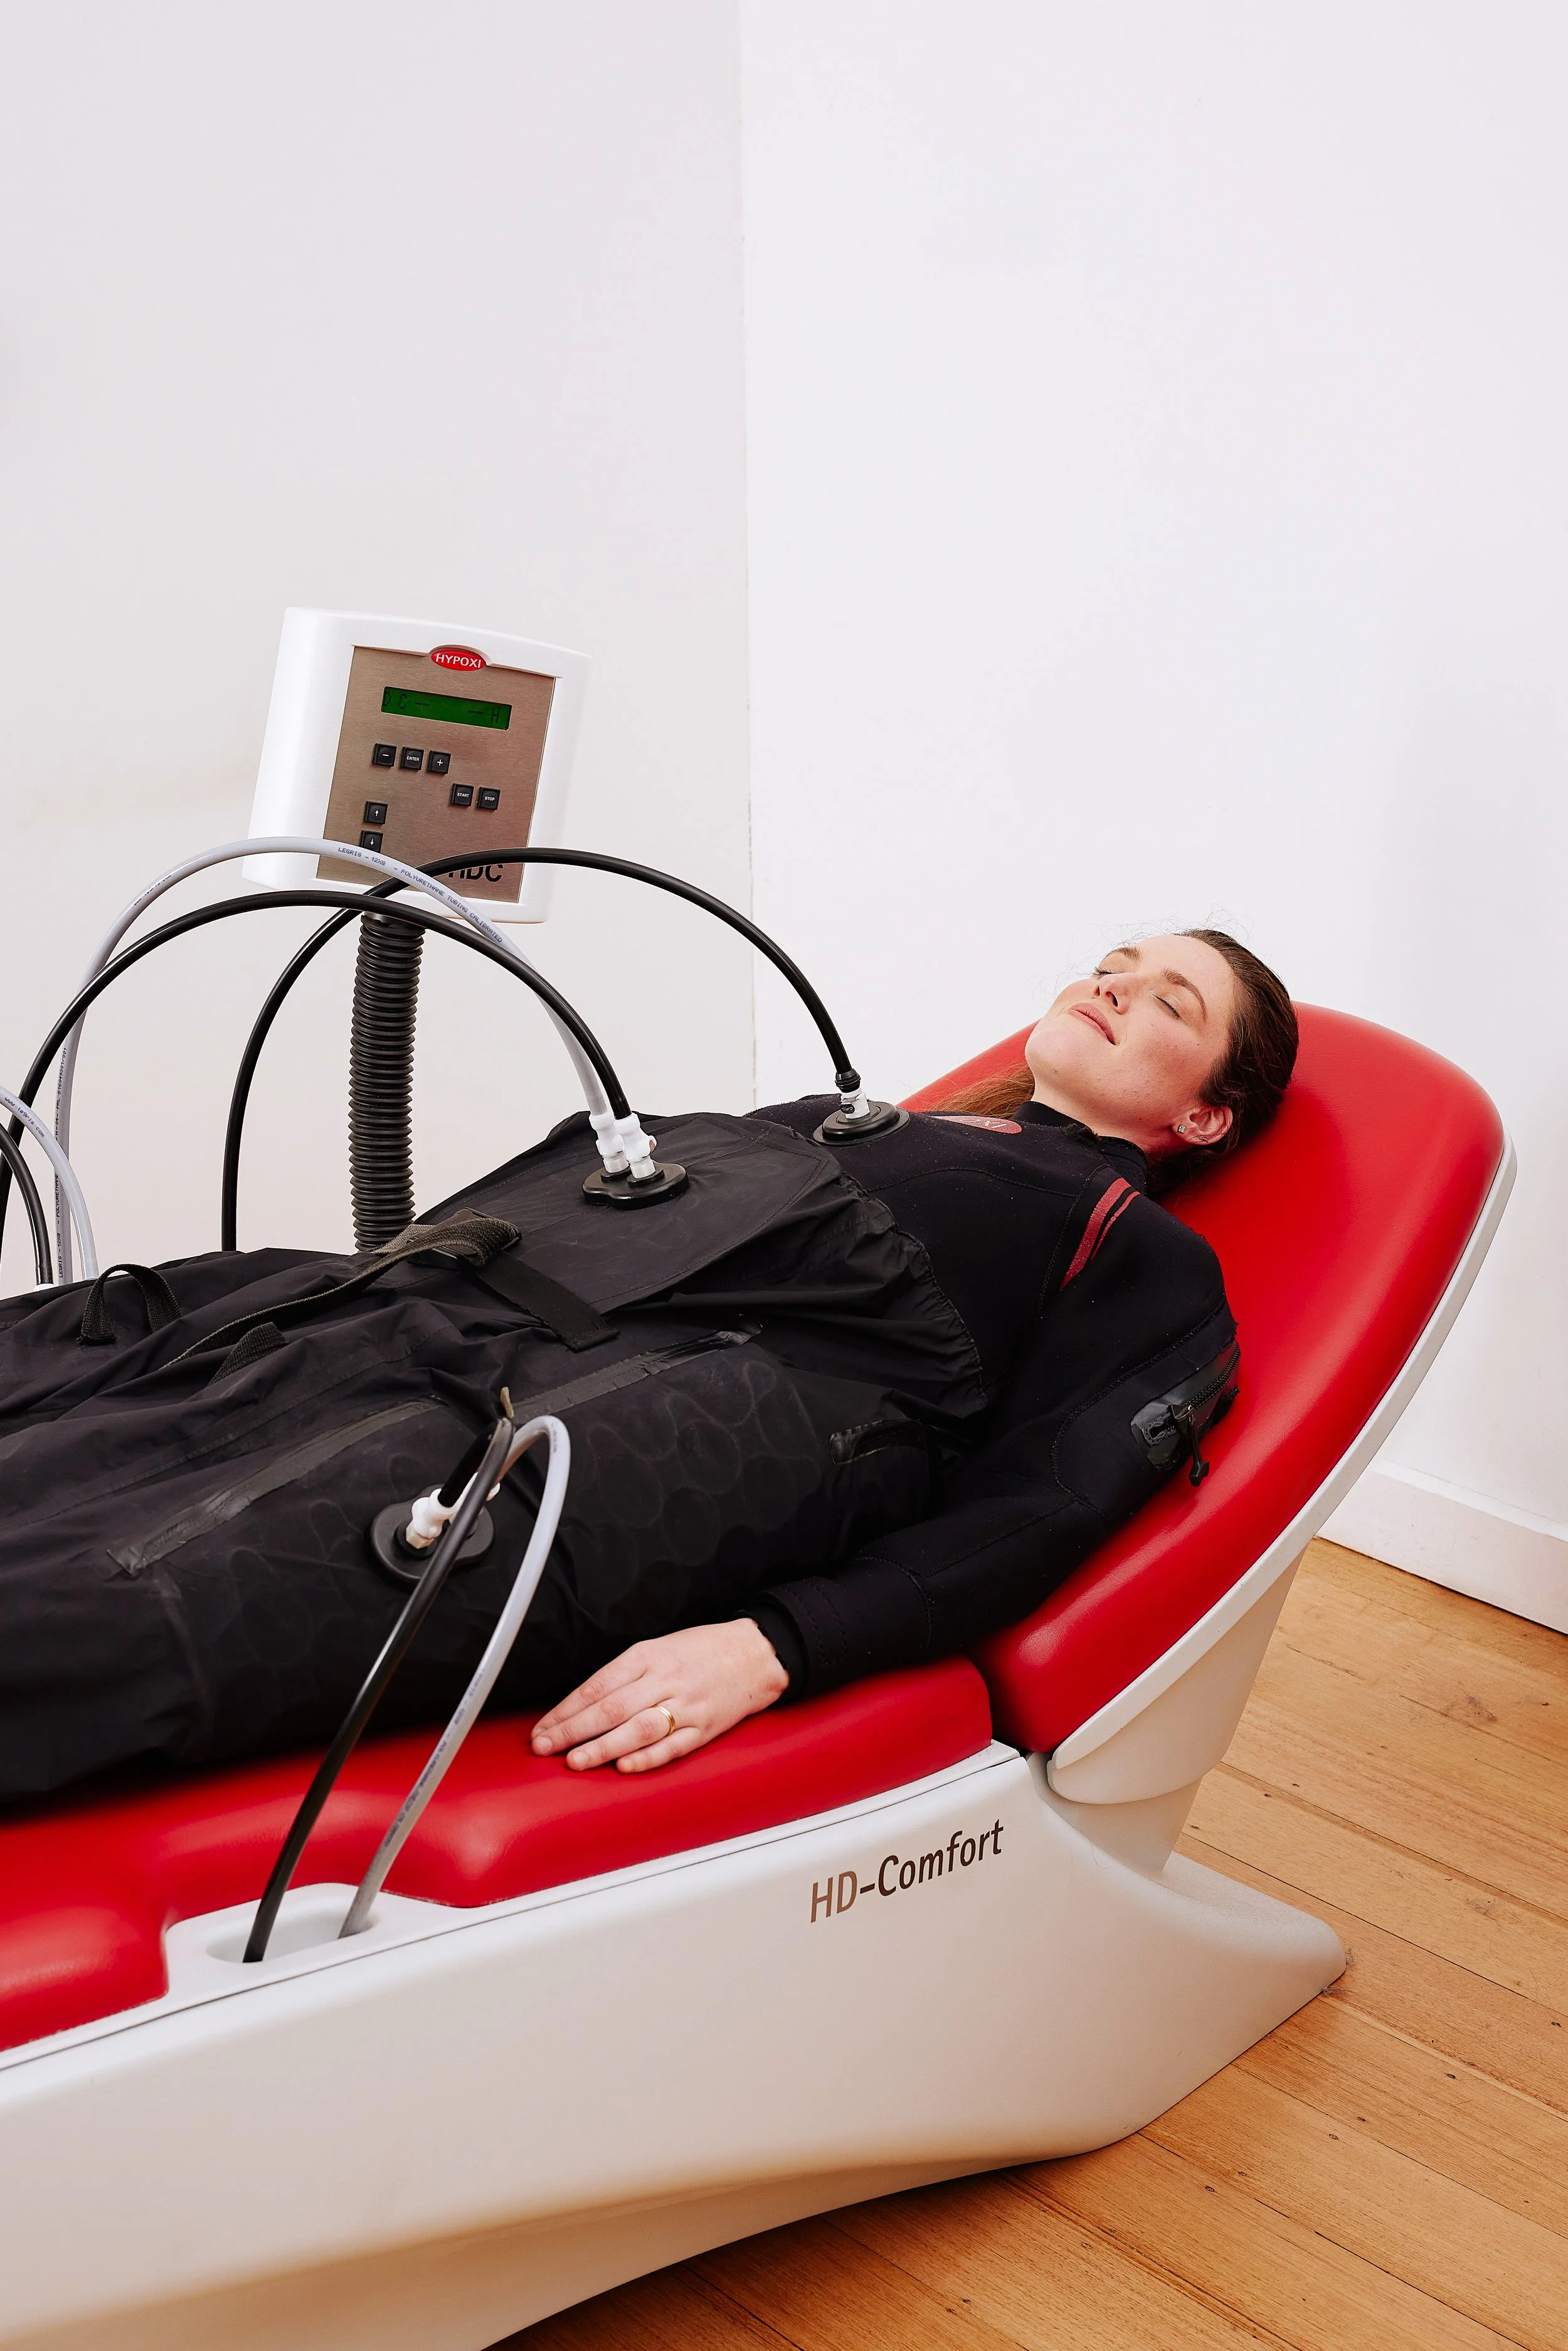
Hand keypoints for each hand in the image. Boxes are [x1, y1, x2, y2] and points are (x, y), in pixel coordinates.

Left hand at [530, 1619, 788, 1773]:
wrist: (755, 1654)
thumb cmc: (700, 1651)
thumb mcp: (657, 1648)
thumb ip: (623, 1675)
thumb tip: (581, 1705)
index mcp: (647, 1656)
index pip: (597, 1686)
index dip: (565, 1710)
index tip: (541, 1728)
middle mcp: (665, 1679)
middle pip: (611, 1708)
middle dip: (573, 1730)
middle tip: (544, 1747)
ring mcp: (686, 1705)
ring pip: (638, 1728)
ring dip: (603, 1747)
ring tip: (576, 1761)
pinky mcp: (705, 1727)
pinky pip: (673, 1746)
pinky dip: (647, 1758)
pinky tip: (625, 1767)